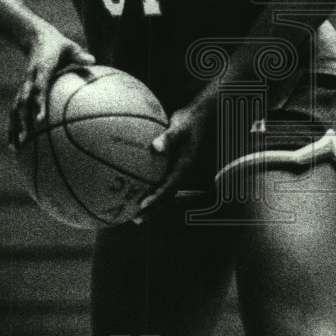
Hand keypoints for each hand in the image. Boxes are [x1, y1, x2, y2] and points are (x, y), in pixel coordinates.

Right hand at [9, 29, 94, 149]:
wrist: (35, 38)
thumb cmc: (58, 45)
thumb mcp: (70, 47)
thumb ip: (80, 55)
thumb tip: (93, 59)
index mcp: (40, 70)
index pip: (38, 89)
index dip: (38, 104)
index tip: (40, 120)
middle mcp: (29, 80)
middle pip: (22, 103)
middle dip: (22, 122)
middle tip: (26, 139)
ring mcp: (23, 86)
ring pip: (15, 110)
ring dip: (14, 128)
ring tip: (15, 148)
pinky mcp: (22, 91)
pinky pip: (16, 110)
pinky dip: (12, 125)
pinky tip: (14, 142)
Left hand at [134, 102, 213, 220]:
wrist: (199, 117)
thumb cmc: (189, 120)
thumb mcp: (180, 126)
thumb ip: (170, 137)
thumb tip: (156, 146)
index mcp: (185, 166)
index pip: (170, 186)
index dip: (157, 197)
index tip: (143, 204)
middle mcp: (182, 172)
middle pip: (167, 195)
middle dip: (153, 208)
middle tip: (136, 218)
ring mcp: (178, 171)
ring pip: (165, 192)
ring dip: (152, 204)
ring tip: (135, 214)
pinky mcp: (173, 167)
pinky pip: (162, 182)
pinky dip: (151, 189)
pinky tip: (136, 189)